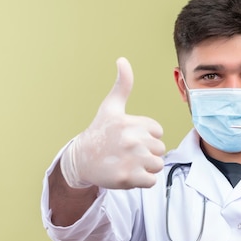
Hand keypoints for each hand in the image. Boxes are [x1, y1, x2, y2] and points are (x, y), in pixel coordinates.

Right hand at [60, 57, 165, 188]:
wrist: (80, 160)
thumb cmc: (99, 132)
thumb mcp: (110, 107)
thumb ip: (122, 85)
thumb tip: (122, 59)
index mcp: (131, 122)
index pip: (158, 132)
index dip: (146, 136)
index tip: (128, 137)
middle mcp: (132, 140)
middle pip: (159, 149)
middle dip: (146, 152)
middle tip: (126, 152)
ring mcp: (130, 159)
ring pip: (157, 165)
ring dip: (145, 167)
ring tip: (128, 162)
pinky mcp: (129, 178)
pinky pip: (151, 181)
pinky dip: (142, 181)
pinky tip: (128, 173)